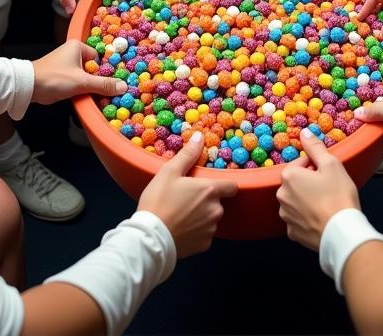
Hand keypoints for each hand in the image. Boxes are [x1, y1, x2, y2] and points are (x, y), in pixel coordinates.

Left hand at [31, 39, 126, 104]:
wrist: (28, 87)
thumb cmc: (55, 78)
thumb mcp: (82, 82)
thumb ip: (103, 85)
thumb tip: (124, 87)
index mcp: (78, 46)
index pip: (98, 58)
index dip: (102, 71)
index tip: (107, 83)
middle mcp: (72, 52)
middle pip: (92, 68)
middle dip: (95, 81)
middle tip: (102, 92)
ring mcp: (65, 64)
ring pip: (84, 76)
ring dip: (87, 87)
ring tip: (91, 96)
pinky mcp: (59, 75)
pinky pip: (75, 81)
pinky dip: (79, 89)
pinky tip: (82, 97)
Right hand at [138, 133, 237, 256]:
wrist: (150, 238)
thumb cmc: (159, 201)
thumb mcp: (170, 171)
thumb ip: (188, 154)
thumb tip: (200, 136)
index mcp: (210, 190)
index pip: (232, 186)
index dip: (223, 184)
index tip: (210, 184)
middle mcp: (215, 210)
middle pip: (218, 202)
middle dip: (206, 200)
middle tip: (185, 199)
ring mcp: (211, 229)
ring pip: (211, 219)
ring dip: (201, 216)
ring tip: (181, 215)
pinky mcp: (204, 245)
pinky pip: (204, 235)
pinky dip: (196, 232)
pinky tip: (181, 228)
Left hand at [276, 128, 359, 250]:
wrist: (342, 232)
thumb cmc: (338, 196)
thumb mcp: (331, 164)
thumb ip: (315, 146)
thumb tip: (304, 132)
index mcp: (289, 176)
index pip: (301, 162)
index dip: (316, 166)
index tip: (327, 174)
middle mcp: (282, 195)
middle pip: (297, 182)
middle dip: (310, 183)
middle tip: (328, 188)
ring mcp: (286, 216)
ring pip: (296, 201)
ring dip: (307, 200)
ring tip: (326, 204)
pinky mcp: (292, 233)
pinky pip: (298, 219)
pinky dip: (306, 218)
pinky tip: (320, 218)